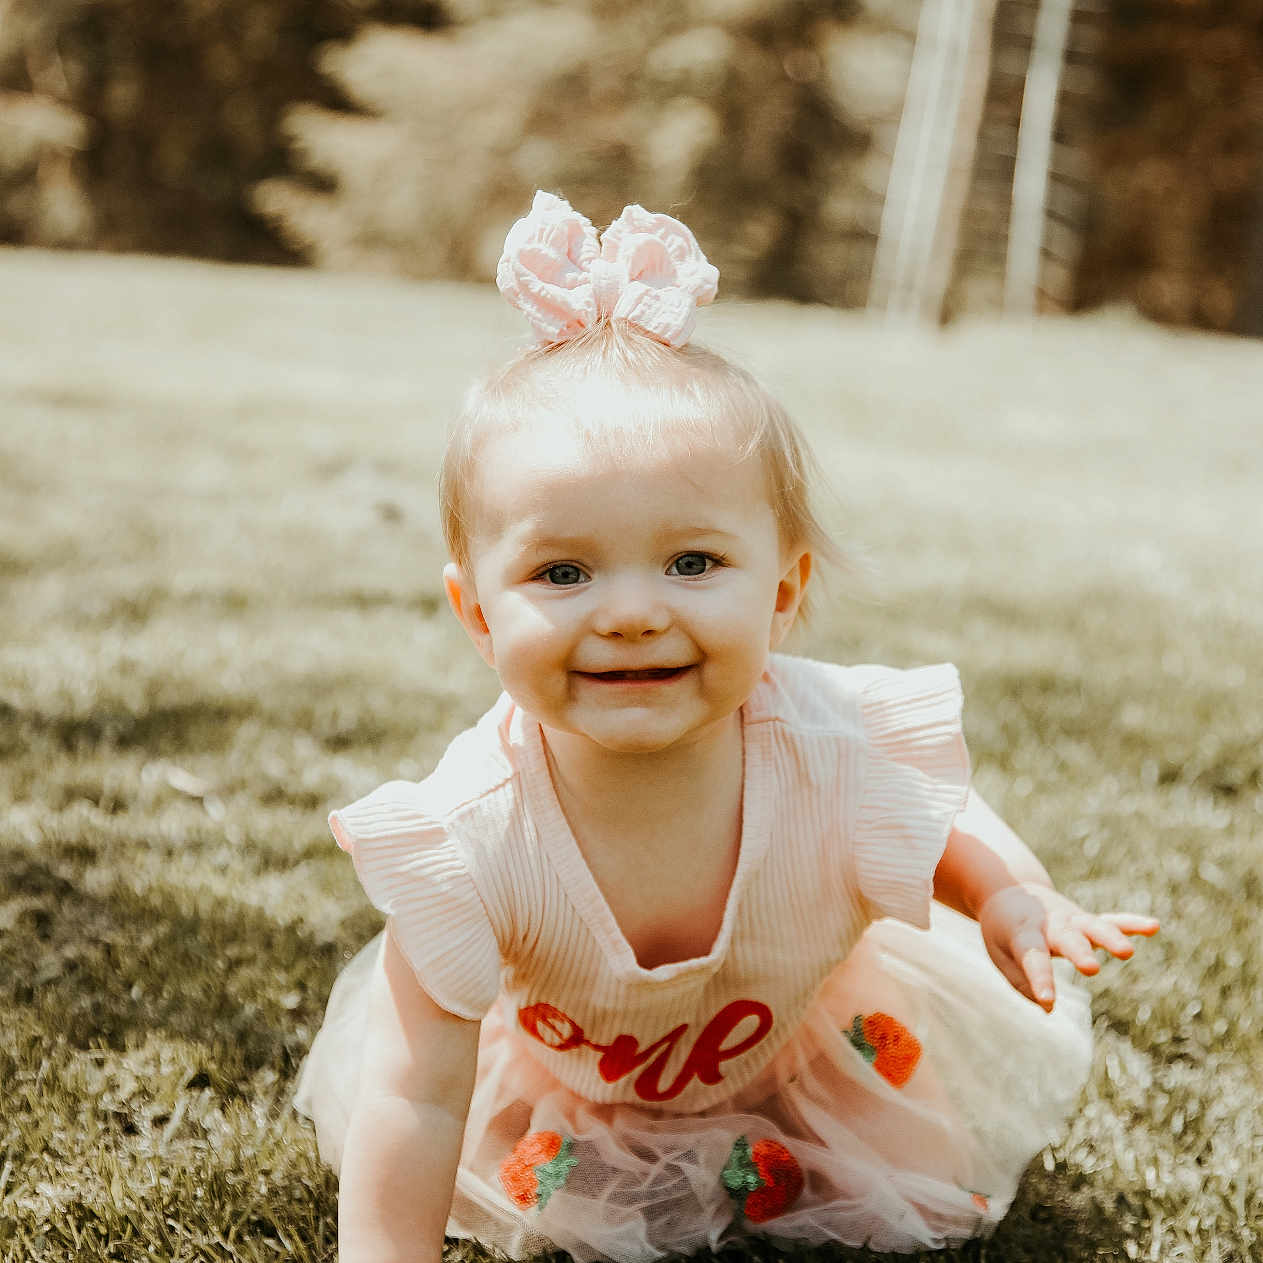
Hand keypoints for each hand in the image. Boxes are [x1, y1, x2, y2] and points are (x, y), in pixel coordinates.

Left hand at [976, 883, 1158, 1011]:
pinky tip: (1154, 926)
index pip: (1032, 958)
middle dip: (1079, 951)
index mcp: (1022, 933)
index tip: (1048, 1002)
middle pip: (1066, 937)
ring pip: (1093, 926)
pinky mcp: (1087, 920)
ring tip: (1127, 952)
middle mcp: (1050, 923)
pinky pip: (1111, 920)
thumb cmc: (1004, 931)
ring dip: (1110, 937)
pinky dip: (1131, 923)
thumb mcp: (1000, 954)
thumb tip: (1047, 1008)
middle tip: (1091, 968)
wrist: (1012, 891)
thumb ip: (1020, 981)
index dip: (1040, 979)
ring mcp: (1071, 919)